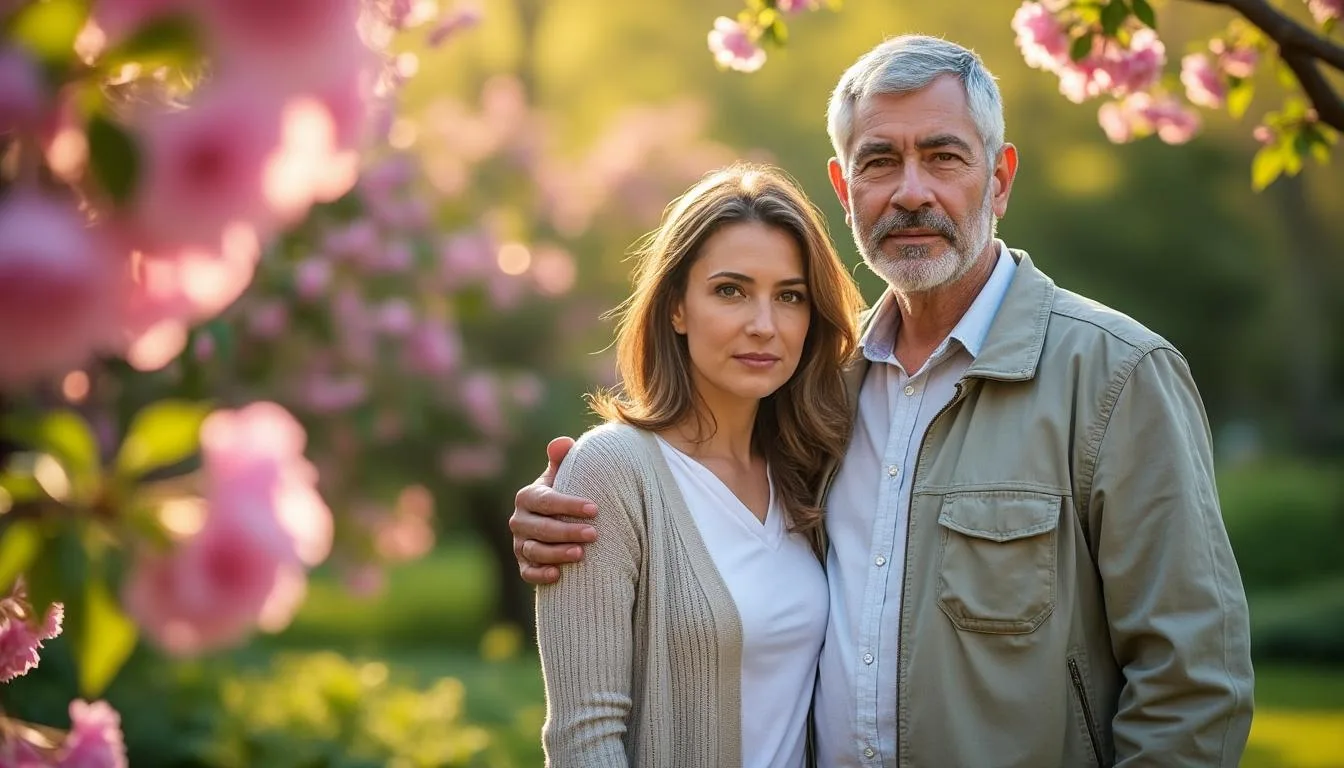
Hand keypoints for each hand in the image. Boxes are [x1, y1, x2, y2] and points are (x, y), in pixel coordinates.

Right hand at [510, 436, 598, 584]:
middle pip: (541, 528)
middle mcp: (519, 521)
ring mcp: (519, 544)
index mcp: (527, 497)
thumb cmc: (565, 496)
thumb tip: (563, 443)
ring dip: (557, 553)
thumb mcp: (563, 477)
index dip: (570, 505)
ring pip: (534, 550)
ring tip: (581, 554)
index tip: (595, 509)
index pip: (547, 501)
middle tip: (594, 534)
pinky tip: (558, 575)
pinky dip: (540, 574)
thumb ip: (562, 460)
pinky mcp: (523, 564)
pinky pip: (527, 572)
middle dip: (568, 531)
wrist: (558, 523)